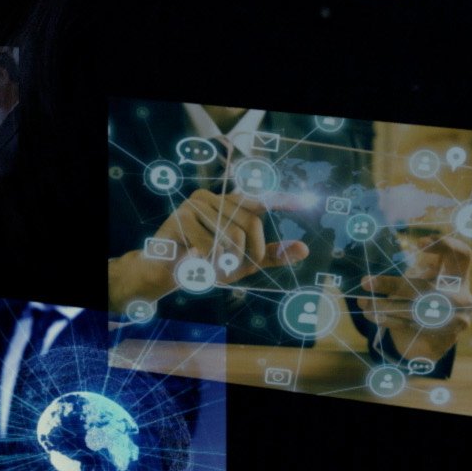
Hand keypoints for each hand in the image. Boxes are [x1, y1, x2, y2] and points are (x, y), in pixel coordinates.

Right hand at [108, 186, 306, 311]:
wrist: (166, 272)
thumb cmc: (206, 264)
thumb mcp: (242, 263)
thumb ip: (270, 255)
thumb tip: (304, 249)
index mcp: (230, 205)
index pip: (260, 200)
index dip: (282, 200)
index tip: (304, 203)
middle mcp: (215, 198)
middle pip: (250, 224)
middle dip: (246, 254)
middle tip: (229, 269)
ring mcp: (197, 203)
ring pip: (230, 236)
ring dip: (222, 261)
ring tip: (207, 265)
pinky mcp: (182, 215)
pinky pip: (210, 244)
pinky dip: (206, 261)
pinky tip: (194, 262)